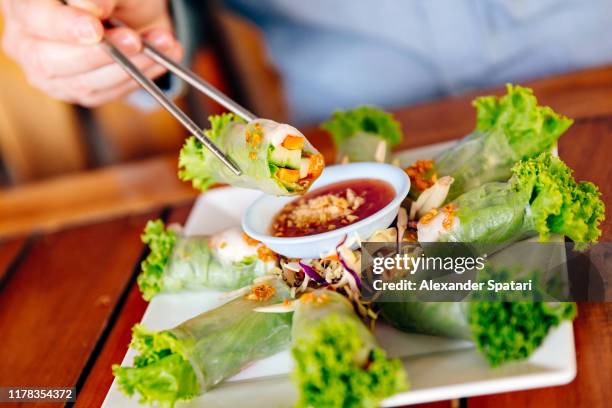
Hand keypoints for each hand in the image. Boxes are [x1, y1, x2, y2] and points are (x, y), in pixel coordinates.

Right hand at [1, 0, 182, 106]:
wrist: (130, 10)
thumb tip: (91, 8)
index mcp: (25, 4)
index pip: (35, 18)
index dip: (65, 27)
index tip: (95, 29)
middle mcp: (27, 40)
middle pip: (49, 59)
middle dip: (100, 54)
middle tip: (135, 41)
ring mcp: (49, 71)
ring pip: (82, 82)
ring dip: (129, 66)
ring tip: (162, 45)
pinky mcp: (76, 91)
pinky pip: (104, 93)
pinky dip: (137, 78)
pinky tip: (160, 60)